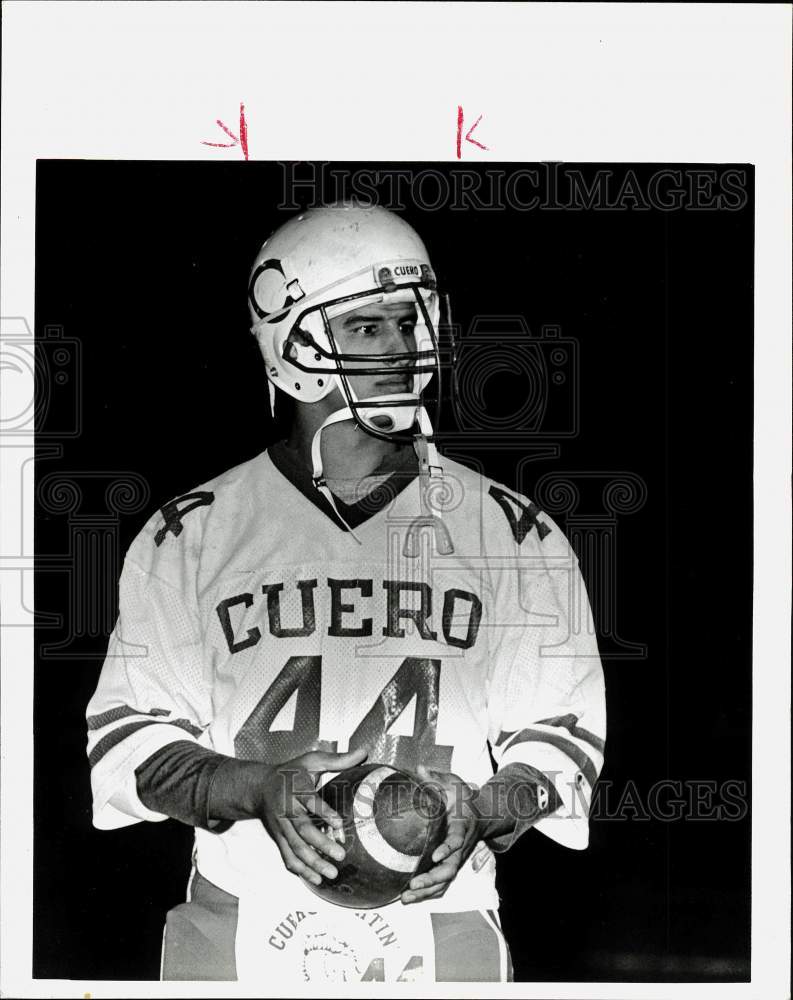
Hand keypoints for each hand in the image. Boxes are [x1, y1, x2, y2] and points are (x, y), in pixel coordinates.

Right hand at [256, 746, 367, 885]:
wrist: (259, 787)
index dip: (324, 813)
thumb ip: (338, 759)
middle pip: (303, 830)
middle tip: (341, 855)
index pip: (310, 801)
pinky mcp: (278, 838)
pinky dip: (300, 870)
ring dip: (312, 863)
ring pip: (295, 848)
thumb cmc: (291, 772)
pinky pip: (288, 857)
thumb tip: (364, 752)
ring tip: (331, 874)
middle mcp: (287, 809)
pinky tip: (316, 879)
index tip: (339, 824)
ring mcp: (281, 827)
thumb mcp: (312, 760)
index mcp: (297, 788)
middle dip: (321, 844)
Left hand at [401, 765, 483, 903]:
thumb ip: (437, 779)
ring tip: (406, 898)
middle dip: (432, 879)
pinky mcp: (451, 865)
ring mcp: (456, 859)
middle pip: (450, 869)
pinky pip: (442, 884)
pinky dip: (428, 894)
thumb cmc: (464, 800)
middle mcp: (460, 848)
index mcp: (461, 827)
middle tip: (413, 885)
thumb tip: (419, 768)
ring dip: (427, 892)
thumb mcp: (454, 785)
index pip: (457, 840)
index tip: (436, 855)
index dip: (448, 848)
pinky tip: (409, 899)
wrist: (482, 815)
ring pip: (445, 881)